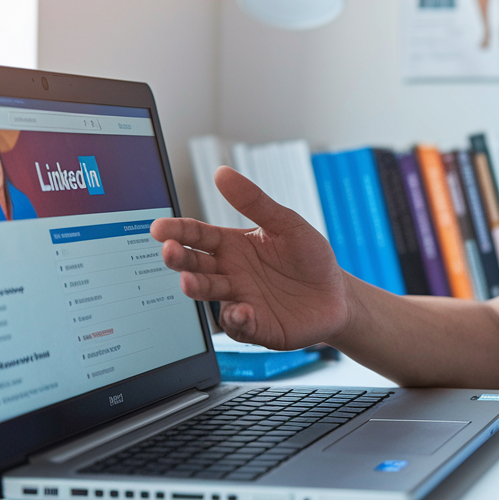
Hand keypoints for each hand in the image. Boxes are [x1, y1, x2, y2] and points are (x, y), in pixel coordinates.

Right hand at [151, 166, 349, 350]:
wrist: (338, 294)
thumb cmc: (309, 257)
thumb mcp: (287, 224)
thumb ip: (255, 202)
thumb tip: (222, 172)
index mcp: (233, 246)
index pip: (198, 236)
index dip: (178, 231)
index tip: (159, 228)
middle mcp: (230, 274)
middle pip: (196, 265)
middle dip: (180, 259)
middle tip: (169, 252)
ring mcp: (241, 300)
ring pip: (211, 295)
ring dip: (198, 288)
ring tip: (189, 281)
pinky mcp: (258, 327)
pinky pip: (240, 325)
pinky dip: (236, 319)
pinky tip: (240, 310)